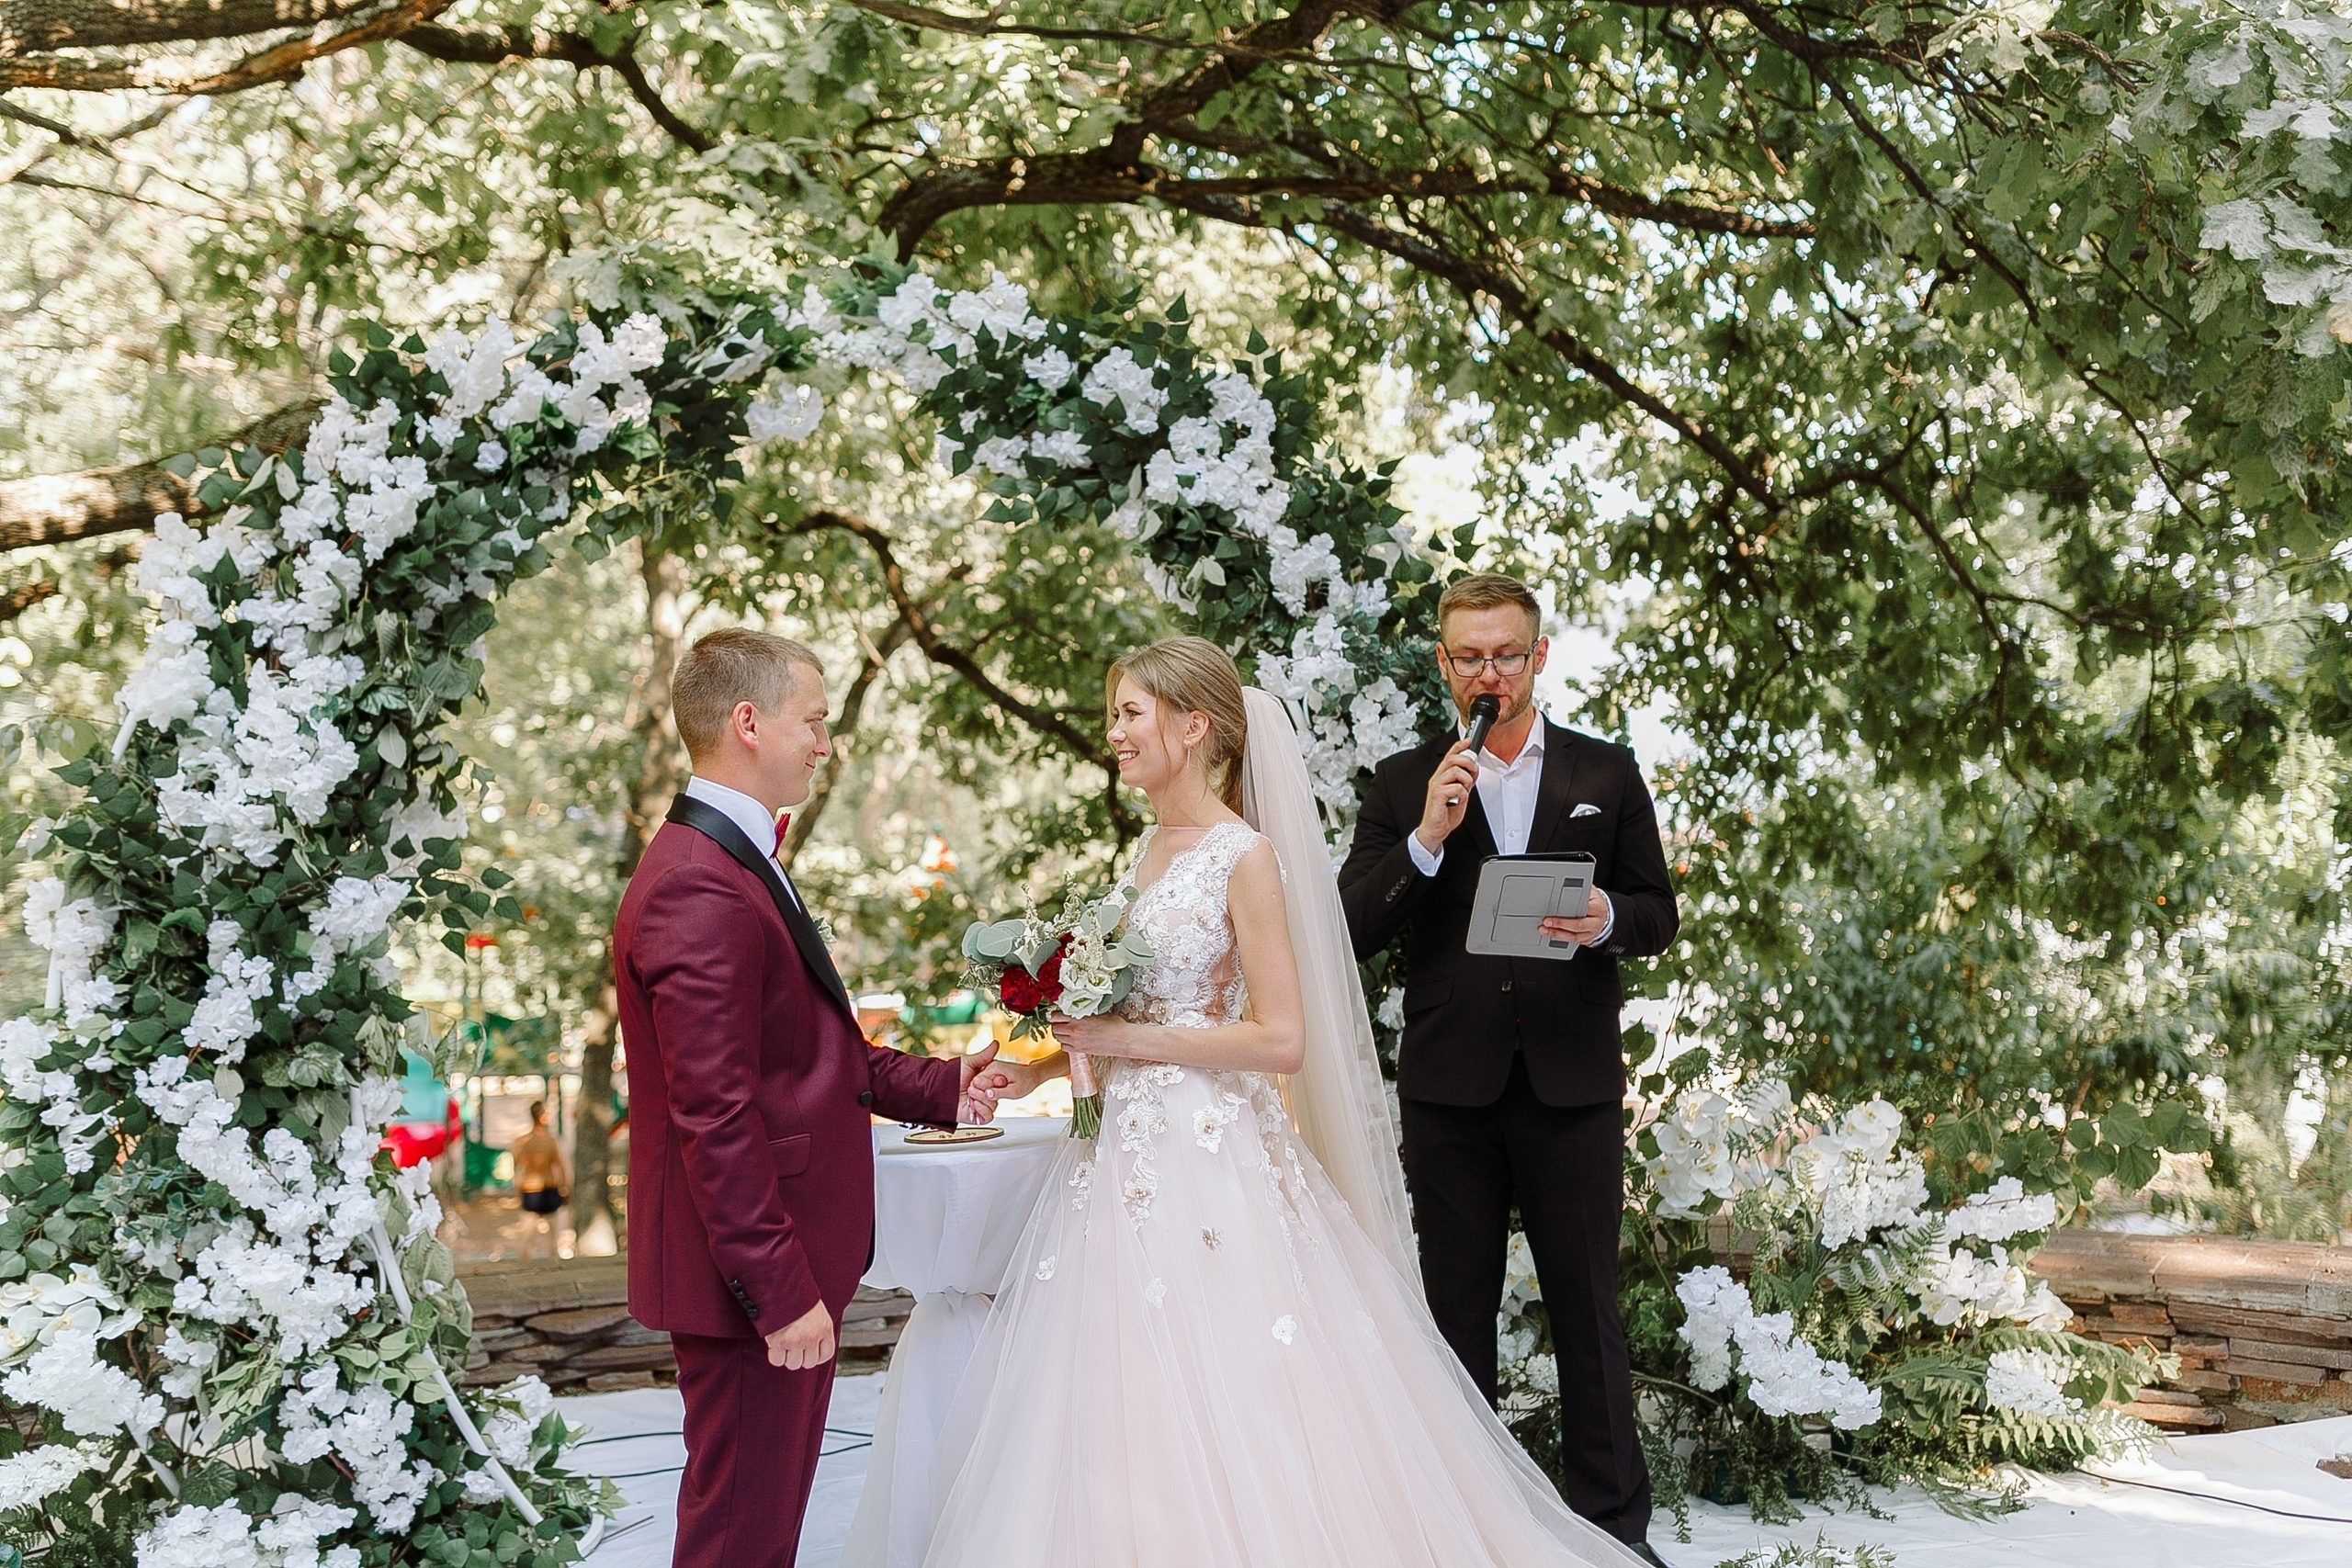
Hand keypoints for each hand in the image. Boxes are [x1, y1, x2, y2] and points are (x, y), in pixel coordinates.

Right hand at [765, 1298, 835, 1369]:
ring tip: (783, 1344)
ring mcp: (796, 1341)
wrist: (781, 1286)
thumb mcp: (816, 1311)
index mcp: (825, 1328)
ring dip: (787, 1357)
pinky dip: (774, 1355)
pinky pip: (777, 1360)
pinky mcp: (779, 1342)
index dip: (817, 1357)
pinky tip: (774, 1345)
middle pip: (809, 1363)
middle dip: (800, 1357)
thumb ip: (818, 1327)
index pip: (826, 1354)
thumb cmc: (798, 1296)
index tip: (810, 1353)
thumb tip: (814, 1344)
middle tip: (793, 1347)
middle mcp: (812, 1336)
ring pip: (793, 1364)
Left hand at [957, 1042, 1005, 1123]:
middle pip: (997, 1094)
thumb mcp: (968, 1062)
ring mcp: (982, 1105)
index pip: (1000, 1082)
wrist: (937, 1089)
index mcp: (986, 1081)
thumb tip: (996, 1043)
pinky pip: (988, 1117)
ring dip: (981, 1098)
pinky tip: (973, 1103)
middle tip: (973, 1084)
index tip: (987, 1076)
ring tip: (969, 1093)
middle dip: (985, 1088)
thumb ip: (985, 1055)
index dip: (995, 1080)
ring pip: (993, 1105)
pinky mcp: (977, 1116)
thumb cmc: (950, 1075)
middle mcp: (985, 1093)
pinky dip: (982, 1110)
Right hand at [965, 1054, 1046, 1112]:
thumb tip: (987, 1094)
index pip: (977, 1081)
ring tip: (988, 1103)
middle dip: (979, 1095)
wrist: (1033, 1075)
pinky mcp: (991, 1075)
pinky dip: (985, 1093)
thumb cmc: (1027, 1081)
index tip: (981, 1103)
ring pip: (978, 1085)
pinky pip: (984, 1085)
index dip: (978, 1094)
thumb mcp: (1015, 1091)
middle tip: (985, 1105)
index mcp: (994, 1068)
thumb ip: (1000, 1093)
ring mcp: (990, 1071)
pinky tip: (989, 1100)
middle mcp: (990, 1067)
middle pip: (976, 1083)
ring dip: (982, 1095)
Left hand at [1049, 1014, 1146, 1059]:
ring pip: (1058, 1038)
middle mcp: (1075, 1031)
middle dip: (1056, 1024)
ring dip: (1060, 1034)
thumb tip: (1076, 1010)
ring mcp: (1076, 1042)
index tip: (1057, 1014)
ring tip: (1067, 1031)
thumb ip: (1084, 1012)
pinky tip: (1072, 1040)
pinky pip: (1064, 1047)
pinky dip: (1065, 1043)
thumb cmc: (1115, 1025)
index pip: (1056, 1016)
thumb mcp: (1099, 1012)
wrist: (1123, 1040)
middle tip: (1061, 1022)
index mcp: (1079, 1019)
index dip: (1054, 1015)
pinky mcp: (1080, 1051)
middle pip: (1054, 1028)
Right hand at [1415, 739, 1478, 855]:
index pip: (1449, 756)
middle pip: (1453, 759)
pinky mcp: (1438, 794)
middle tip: (1473, 772)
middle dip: (1468, 762)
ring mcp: (1436, 786)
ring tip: (1465, 790)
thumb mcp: (1460, 793)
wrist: (1435, 829)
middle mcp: (1437, 778)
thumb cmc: (1445, 813)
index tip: (1468, 741)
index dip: (1459, 746)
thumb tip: (1473, 771)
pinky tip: (1459, 800)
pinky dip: (1463, 794)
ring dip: (1466, 780)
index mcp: (1442, 776)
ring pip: (1456, 771)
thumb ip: (1465, 781)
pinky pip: (1456, 787)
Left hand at [1539, 888, 1611, 948]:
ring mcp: (1592, 933)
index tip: (1554, 912)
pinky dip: (1561, 940)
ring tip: (1545, 930)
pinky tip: (1552, 936)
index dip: (1569, 912)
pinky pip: (1573, 942)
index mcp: (1599, 908)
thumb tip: (1563, 887)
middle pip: (1578, 926)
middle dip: (1560, 925)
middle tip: (1546, 922)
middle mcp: (1597, 923)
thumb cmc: (1593, 899)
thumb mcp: (1589, 891)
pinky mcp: (1587, 939)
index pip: (1583, 911)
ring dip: (1558, 935)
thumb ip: (1579, 890)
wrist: (1603, 910)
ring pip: (1574, 937)